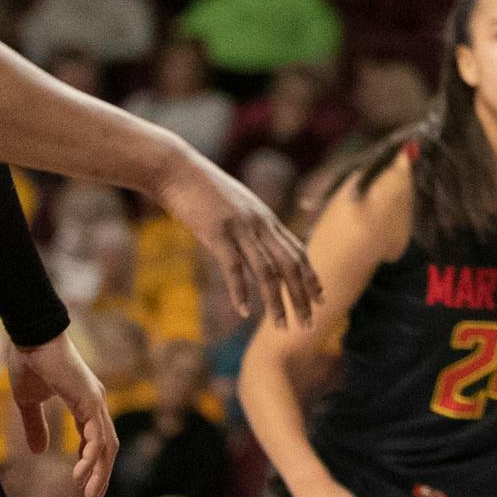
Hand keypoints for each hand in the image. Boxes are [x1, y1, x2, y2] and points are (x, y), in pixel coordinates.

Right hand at [7, 331, 117, 496]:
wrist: (30, 337)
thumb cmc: (30, 363)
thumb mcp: (29, 403)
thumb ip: (35, 426)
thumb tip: (40, 452)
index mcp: (85, 404)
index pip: (96, 441)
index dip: (91, 465)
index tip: (82, 488)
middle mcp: (96, 404)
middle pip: (107, 447)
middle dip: (101, 477)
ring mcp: (96, 401)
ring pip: (106, 445)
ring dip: (99, 473)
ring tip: (88, 496)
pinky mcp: (90, 399)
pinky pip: (96, 434)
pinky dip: (92, 456)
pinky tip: (82, 474)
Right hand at [153, 151, 321, 326]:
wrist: (176, 169)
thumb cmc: (201, 189)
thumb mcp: (234, 207)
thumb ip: (248, 226)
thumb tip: (256, 247)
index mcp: (266, 218)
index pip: (298, 251)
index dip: (311, 276)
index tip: (321, 299)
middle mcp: (260, 223)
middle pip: (290, 265)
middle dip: (302, 297)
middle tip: (309, 325)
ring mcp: (240, 228)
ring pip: (268, 271)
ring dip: (277, 302)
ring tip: (282, 327)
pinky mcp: (217, 232)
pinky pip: (234, 266)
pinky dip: (241, 290)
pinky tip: (244, 311)